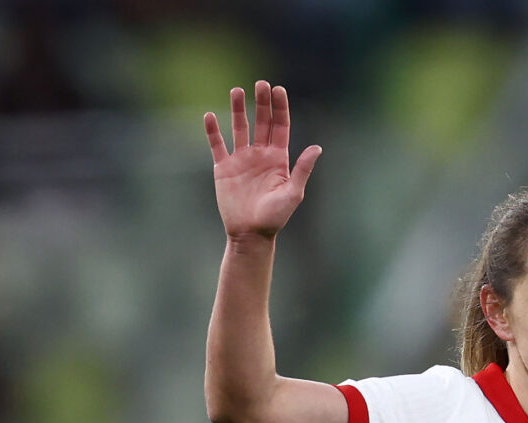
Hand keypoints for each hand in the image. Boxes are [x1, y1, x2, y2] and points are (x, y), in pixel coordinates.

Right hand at [205, 81, 320, 241]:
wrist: (250, 234)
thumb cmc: (275, 218)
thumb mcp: (293, 193)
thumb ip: (302, 169)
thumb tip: (317, 147)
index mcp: (278, 158)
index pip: (280, 126)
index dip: (280, 108)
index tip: (278, 89)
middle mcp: (260, 155)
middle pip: (261, 122)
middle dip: (261, 103)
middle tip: (261, 83)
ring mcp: (241, 159)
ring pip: (239, 128)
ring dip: (238, 109)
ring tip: (237, 91)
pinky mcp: (223, 168)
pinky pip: (217, 145)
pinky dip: (213, 131)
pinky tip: (210, 115)